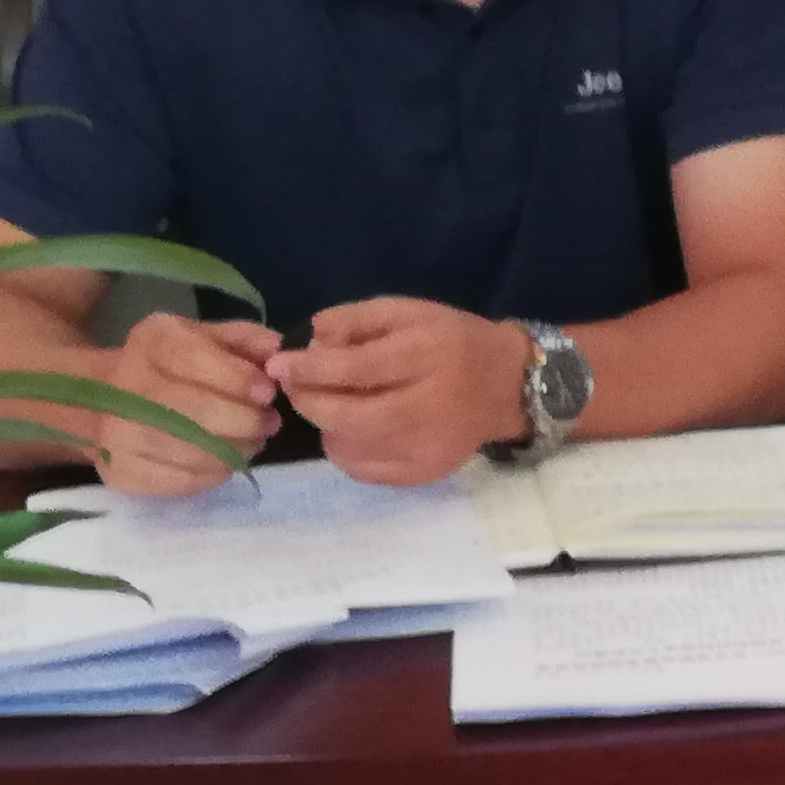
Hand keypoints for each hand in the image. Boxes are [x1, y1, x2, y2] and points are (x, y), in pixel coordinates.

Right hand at [91, 316, 282, 495]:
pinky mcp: (120, 472)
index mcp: (152, 341)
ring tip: (252, 444)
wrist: (104, 400)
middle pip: (191, 411)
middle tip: (269, 424)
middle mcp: (126, 384)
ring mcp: (116, 432)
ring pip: (187, 451)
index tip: (268, 393)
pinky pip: (177, 480)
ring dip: (232, 451)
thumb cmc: (171, 365)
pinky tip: (225, 463)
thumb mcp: (204, 337)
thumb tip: (276, 348)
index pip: (194, 359)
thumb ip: (243, 339)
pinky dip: (211, 475)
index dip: (236, 379)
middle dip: (242, 421)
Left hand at [271, 296, 523, 485]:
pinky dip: (346, 448)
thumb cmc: (452, 341)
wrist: (506, 386)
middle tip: (296, 387)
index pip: (356, 369)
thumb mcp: (410, 311)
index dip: (310, 368)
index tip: (278, 365)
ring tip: (336, 403)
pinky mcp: (423, 473)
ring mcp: (426, 448)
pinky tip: (355, 429)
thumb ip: (358, 319)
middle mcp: (428, 408)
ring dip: (327, 425)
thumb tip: (311, 338)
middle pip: (348, 417)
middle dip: (309, 401)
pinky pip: (363, 469)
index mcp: (427, 356)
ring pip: (349, 447)